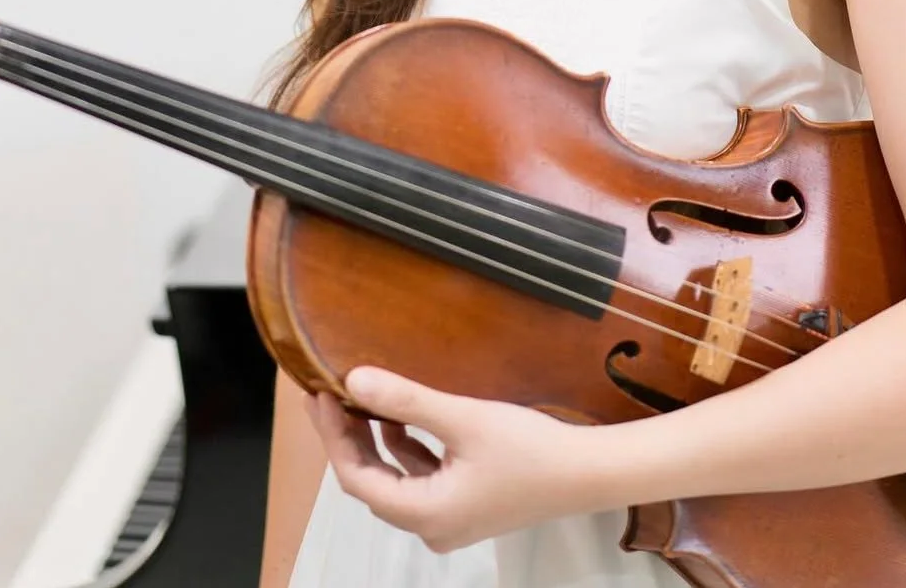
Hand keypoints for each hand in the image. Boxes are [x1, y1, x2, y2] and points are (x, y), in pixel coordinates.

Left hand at [305, 366, 622, 552]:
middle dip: (349, 437)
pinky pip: (419, 478)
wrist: (586, 473)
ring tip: (362, 396)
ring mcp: (449, 519)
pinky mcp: (465, 505)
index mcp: (426, 514)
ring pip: (395, 479)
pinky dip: (405, 448)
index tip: (320, 394)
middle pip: (372, 481)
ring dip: (377, 440)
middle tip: (331, 391)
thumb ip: (406, 401)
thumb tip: (354, 378)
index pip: (357, 479)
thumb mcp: (461, 419)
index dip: (333, 437)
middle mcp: (432, 527)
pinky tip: (404, 416)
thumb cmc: (530, 450)